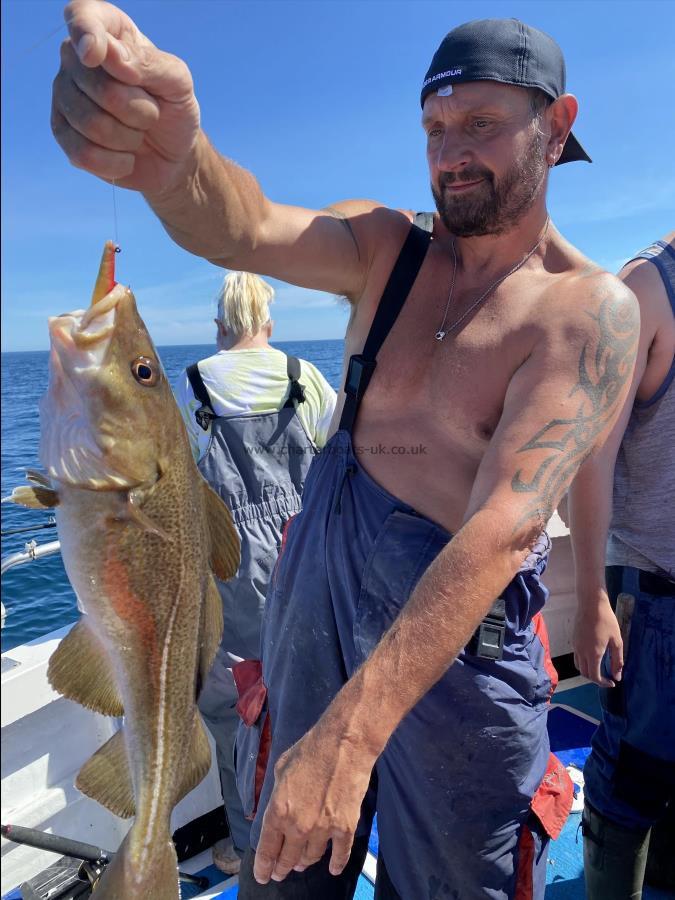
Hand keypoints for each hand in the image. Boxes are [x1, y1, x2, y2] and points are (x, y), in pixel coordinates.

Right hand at [52, 0, 199, 194]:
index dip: (85, 33)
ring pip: (91, 123)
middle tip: (151, 113)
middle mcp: (76, 60)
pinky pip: (84, 154)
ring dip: (129, 137)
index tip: (94, 54)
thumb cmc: (174, 109)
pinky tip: (126, 157)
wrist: (173, 154)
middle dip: (137, 109)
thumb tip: (108, 54)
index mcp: (107, 32)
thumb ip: (149, 62)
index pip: (82, 17)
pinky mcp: (64, 135)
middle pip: (97, 85)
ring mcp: (64, 96)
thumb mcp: (178, 83)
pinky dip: (116, 163)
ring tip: (138, 133)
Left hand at [253, 717, 375, 883]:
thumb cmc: (310, 749)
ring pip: (311, 857)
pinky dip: (337, 863)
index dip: (263, 866)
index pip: (267, 848)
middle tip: (280, 873)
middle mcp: (298, 826)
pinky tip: (333, 869)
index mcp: (279, 810)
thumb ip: (277, 793)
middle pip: (288, 858)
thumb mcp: (281, 768)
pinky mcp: (345, 827)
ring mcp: (323, 829)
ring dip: (305, 863)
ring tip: (301, 864)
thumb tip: (278, 806)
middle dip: (282, 868)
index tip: (263, 876)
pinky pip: (340, 853)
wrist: (344, 745)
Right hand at [573, 589, 623, 685]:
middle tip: (606, 677)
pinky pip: (577, 656)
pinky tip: (593, 655)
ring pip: (578, 666)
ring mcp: (575, 646)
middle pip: (584, 673)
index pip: (594, 677)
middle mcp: (581, 652)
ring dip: (588, 671)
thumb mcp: (616, 641)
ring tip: (599, 668)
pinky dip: (584, 662)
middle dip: (595, 679)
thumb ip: (617, 660)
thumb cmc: (607, 620)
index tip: (612, 682)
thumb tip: (617, 676)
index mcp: (593, 653)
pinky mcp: (574, 640)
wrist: (591, 604)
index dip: (603, 683)